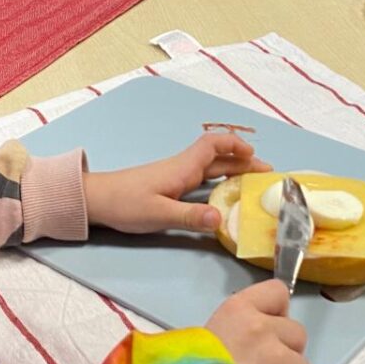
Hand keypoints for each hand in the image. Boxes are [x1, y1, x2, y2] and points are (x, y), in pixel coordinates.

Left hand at [84, 132, 270, 235]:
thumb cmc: (126, 204)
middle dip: (243, 162)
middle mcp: (183, 167)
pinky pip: (202, 177)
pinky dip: (219, 179)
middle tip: (267, 174)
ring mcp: (176, 175)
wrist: (97, 200)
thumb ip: (190, 217)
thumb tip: (221, 219)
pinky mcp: (170, 185)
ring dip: (233, 170)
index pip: (213, 145)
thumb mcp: (159, 214)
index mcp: (183, 167)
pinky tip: (224, 193)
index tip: (254, 155)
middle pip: (218, 157)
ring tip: (253, 182)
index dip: (235, 145)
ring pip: (211, 167)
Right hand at [207, 281, 309, 363]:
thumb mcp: (204, 340)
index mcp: (240, 310)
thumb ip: (237, 331)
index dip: (274, 314)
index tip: (264, 332)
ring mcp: (281, 362)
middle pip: (297, 334)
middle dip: (284, 351)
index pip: (278, 293)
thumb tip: (255, 339)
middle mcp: (264, 329)